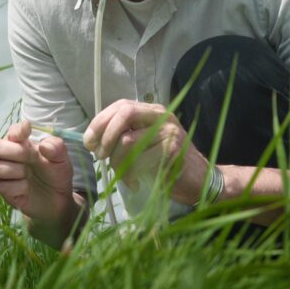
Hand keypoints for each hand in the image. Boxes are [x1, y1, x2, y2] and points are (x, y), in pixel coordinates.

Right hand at [0, 120, 75, 221]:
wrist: (58, 199)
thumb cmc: (56, 173)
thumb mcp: (62, 159)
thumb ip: (56, 147)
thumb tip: (44, 145)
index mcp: (20, 142)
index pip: (11, 131)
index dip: (17, 131)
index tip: (28, 132)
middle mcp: (7, 155)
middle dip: (10, 150)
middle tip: (30, 157)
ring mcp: (3, 173)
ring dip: (14, 170)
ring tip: (28, 174)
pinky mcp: (4, 191)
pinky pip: (3, 186)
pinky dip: (19, 187)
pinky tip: (27, 188)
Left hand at [82, 99, 209, 203]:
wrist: (200, 181)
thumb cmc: (166, 164)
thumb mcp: (143, 144)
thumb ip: (124, 135)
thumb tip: (92, 139)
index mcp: (152, 111)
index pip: (121, 105)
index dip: (100, 122)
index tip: (89, 142)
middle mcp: (162, 116)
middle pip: (124, 113)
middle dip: (105, 136)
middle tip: (100, 156)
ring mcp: (169, 131)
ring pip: (127, 140)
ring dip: (117, 162)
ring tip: (122, 175)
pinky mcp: (172, 150)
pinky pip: (139, 160)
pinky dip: (130, 174)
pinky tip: (134, 183)